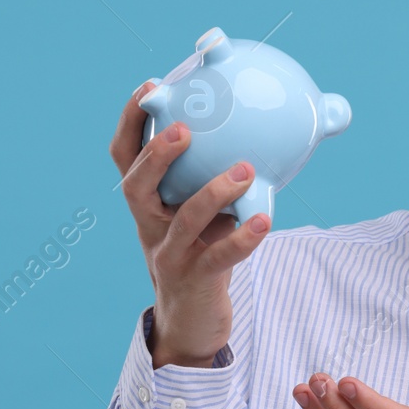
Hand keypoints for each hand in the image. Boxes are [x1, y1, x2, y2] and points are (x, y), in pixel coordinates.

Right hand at [110, 79, 270, 366]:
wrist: (192, 321)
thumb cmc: (205, 250)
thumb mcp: (208, 211)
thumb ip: (227, 175)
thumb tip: (283, 129)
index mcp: (148, 203)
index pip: (126, 158)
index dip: (132, 122)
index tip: (150, 87)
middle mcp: (150, 226)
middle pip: (136, 187)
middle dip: (157, 154)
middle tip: (184, 129)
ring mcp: (169, 256)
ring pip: (182, 221)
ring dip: (213, 191)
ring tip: (244, 170)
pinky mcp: (195, 281)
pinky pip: (219, 257)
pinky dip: (242, 238)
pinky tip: (265, 220)